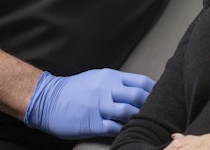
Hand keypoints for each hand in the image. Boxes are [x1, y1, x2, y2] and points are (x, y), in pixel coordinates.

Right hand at [24, 69, 155, 138]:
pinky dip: (124, 131)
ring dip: (137, 119)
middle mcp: (107, 89)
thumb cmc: (75, 89)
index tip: (160, 97)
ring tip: (142, 123)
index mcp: (111, 77)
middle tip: (155, 113)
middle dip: (149, 105)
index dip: (154, 91)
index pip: (141, 81)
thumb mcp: (98, 78)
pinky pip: (114, 128)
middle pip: (137, 96)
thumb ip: (117, 83)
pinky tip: (127, 132)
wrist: (48, 100)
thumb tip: (138, 89)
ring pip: (128, 113)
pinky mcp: (92, 123)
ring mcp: (99, 106)